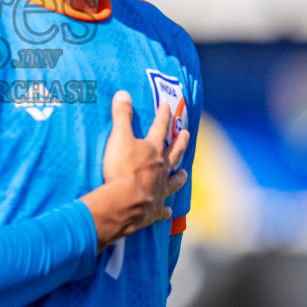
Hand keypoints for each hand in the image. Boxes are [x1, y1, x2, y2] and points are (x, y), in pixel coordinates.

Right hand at [80, 90, 189, 249]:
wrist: (126, 202)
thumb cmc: (122, 168)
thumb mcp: (119, 138)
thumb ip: (121, 116)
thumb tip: (123, 93)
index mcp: (152, 150)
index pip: (159, 128)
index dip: (163, 116)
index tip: (167, 106)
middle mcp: (161, 169)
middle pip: (174, 153)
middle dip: (180, 142)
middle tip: (187, 134)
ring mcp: (160, 189)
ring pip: (174, 182)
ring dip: (179, 177)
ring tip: (184, 173)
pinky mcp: (155, 209)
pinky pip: (163, 210)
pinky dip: (166, 211)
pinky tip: (169, 212)